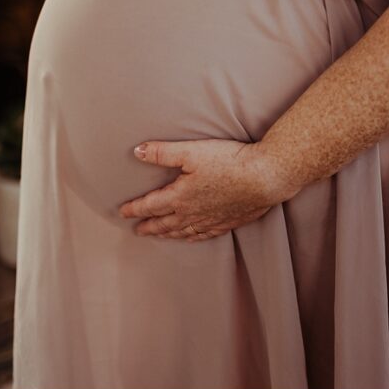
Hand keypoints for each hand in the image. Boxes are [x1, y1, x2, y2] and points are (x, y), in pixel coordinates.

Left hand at [118, 138, 298, 240]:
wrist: (265, 177)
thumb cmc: (228, 162)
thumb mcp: (190, 151)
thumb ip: (162, 153)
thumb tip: (137, 152)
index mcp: (180, 197)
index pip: (151, 205)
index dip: (135, 209)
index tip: (123, 212)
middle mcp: (193, 213)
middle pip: (165, 223)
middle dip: (149, 226)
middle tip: (137, 231)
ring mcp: (212, 219)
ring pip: (184, 231)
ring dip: (168, 234)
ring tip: (159, 236)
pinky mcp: (229, 221)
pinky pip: (205, 234)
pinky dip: (193, 237)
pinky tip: (191, 237)